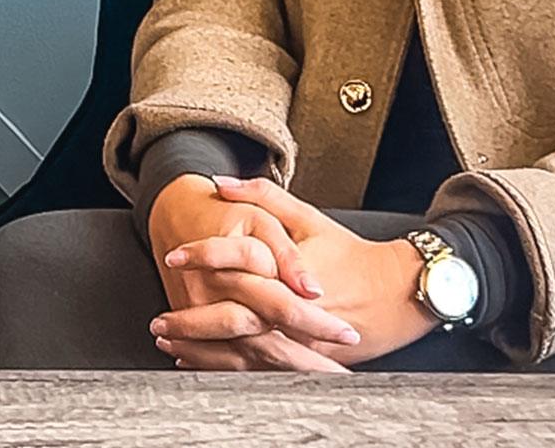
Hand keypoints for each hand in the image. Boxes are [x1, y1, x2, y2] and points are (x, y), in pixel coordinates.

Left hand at [159, 177, 437, 367]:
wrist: (396, 294)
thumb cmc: (350, 253)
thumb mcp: (308, 217)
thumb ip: (263, 196)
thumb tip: (219, 183)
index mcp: (290, 271)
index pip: (238, 261)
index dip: (203, 256)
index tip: (174, 255)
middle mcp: (292, 309)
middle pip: (232, 318)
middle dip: (191, 321)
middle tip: (158, 321)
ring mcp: (298, 339)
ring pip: (241, 351)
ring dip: (201, 350)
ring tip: (167, 342)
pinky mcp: (304, 359)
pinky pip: (257, 369)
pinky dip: (223, 367)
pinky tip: (196, 363)